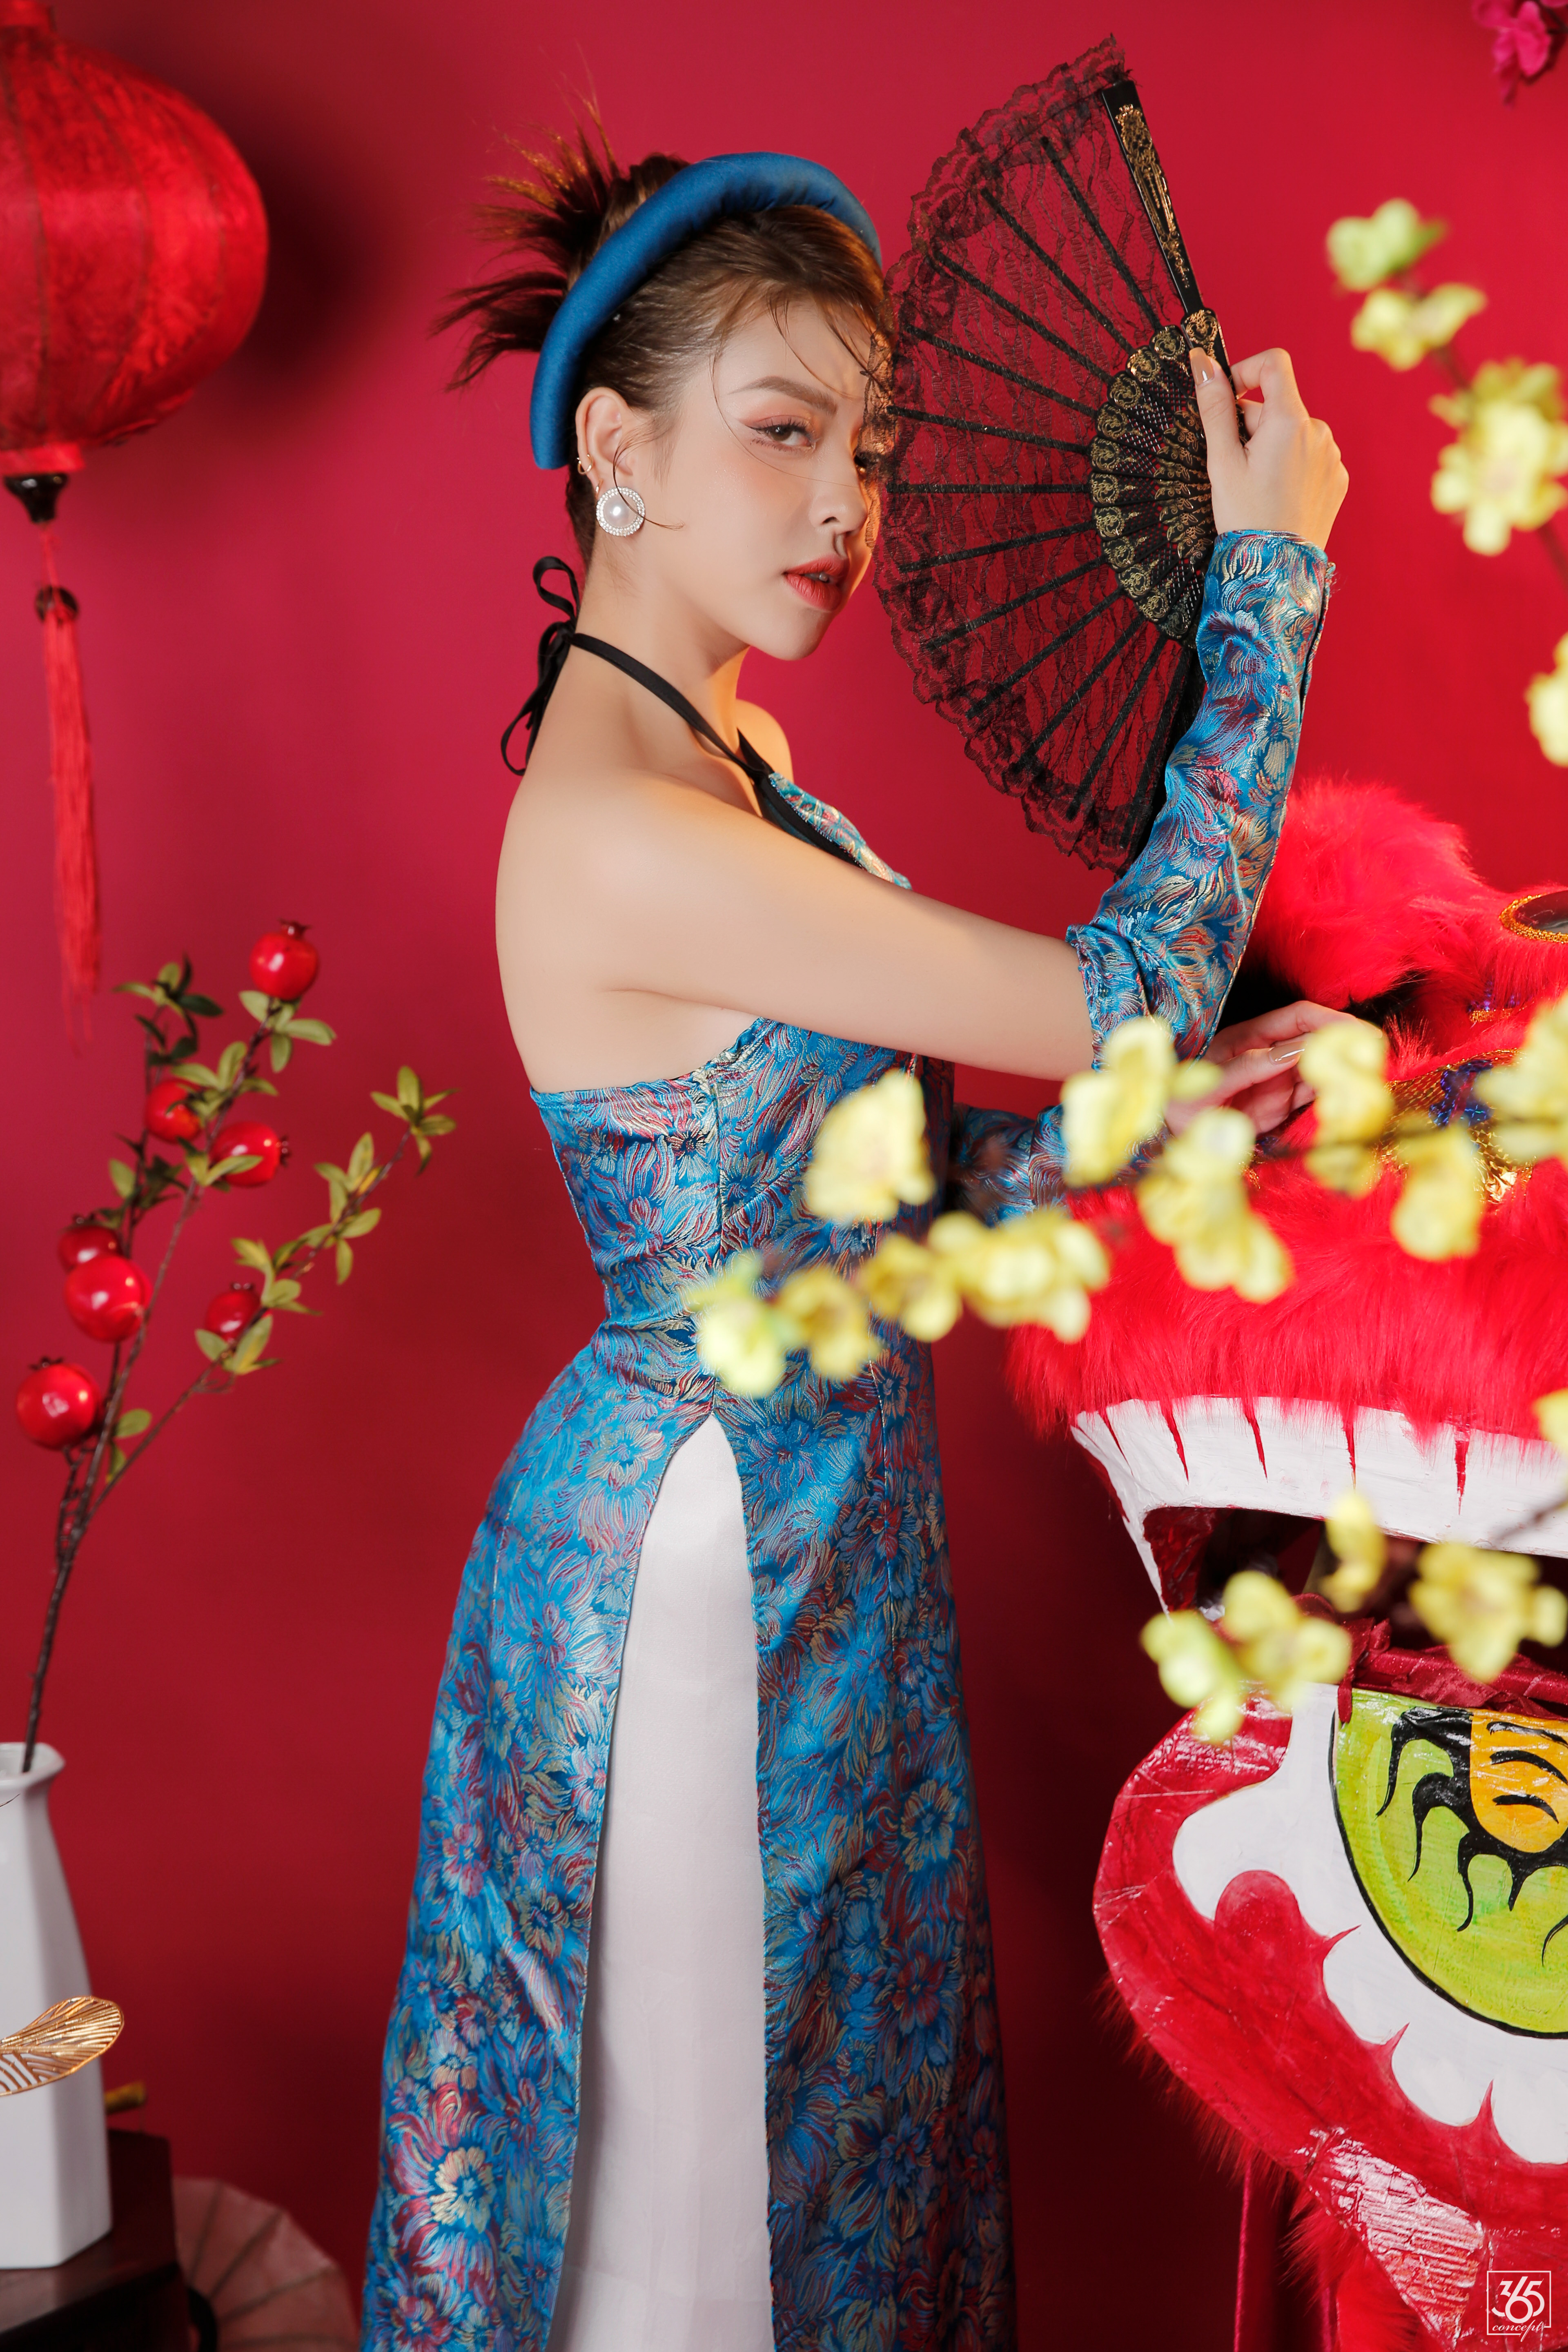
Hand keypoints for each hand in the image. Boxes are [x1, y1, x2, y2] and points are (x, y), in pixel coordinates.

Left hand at [1168, 1001, 1373, 1139]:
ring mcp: (1278, 1078)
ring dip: (1345, 1069)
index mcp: (1251, 1036)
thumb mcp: (1213, 1081)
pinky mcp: (1282, 1103)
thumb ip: (1252, 1065)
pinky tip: (1351, 1097)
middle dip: (1346, 1043)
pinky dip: (1334, 1095)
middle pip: (1317, 1040)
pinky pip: (1315, 1095)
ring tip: (1371, 1075)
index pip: (1299, 1017)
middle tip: (1376, 1054)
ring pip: (1321, 1067)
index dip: (1329, 1020)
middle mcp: (1269, 1053)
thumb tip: (1293, 1050)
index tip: (1356, 1030)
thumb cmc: (1183, 1101)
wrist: (1173, 1134)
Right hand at [1190, 346, 1347, 550]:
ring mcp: (1331, 455)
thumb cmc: (1245, 516)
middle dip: (1252, 425)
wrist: (1277, 570)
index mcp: (1289, 421)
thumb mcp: (1222, 461)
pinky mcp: (1337, 477)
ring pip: (1293, 433)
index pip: (1274, 363)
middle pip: (1278, 406)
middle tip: (1235, 466)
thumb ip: (1215, 407)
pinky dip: (1291, 466)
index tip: (1229, 397)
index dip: (1246, 371)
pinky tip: (1278, 496)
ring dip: (1272, 446)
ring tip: (1257, 486)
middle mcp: (1318, 431)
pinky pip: (1310, 457)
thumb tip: (1202, 361)